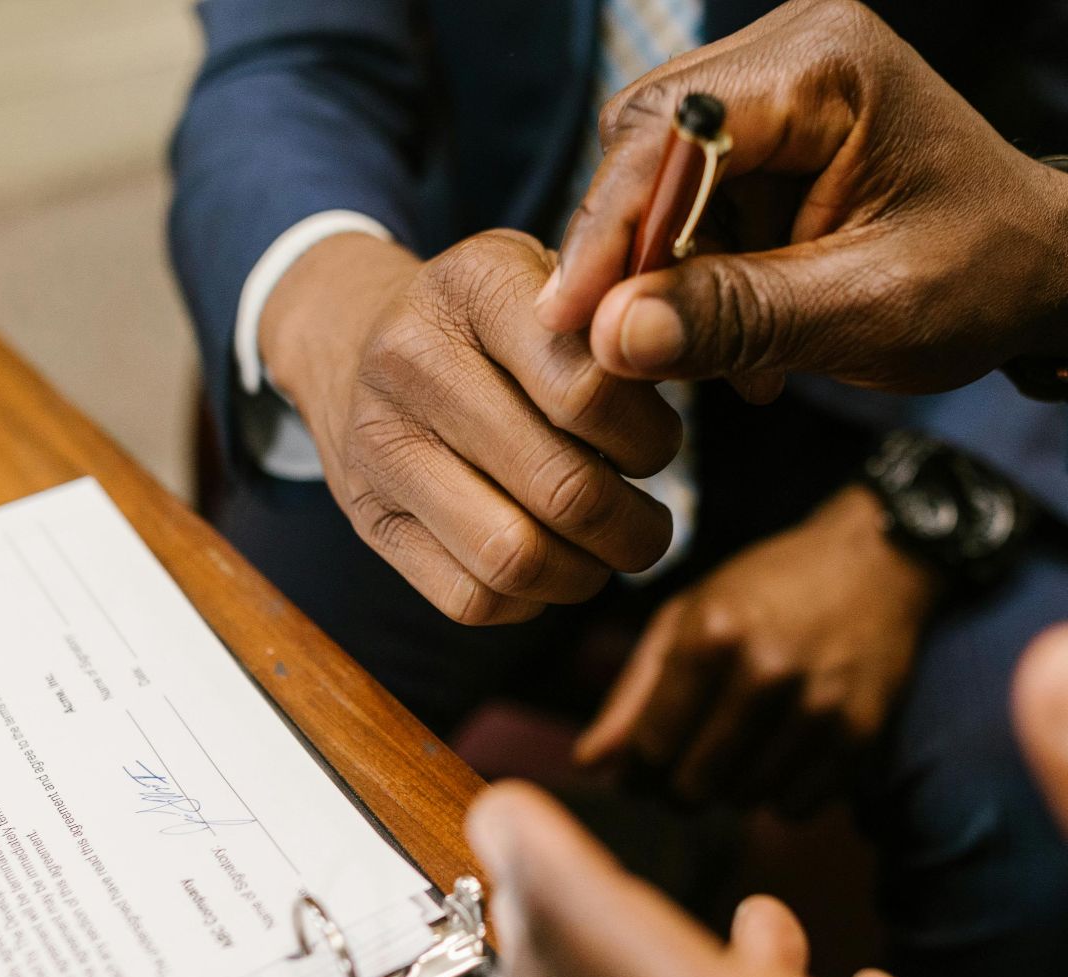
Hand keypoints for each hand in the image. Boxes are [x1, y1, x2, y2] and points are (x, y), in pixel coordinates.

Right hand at [261, 229, 681, 624]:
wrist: (360, 342)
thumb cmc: (501, 322)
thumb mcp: (562, 286)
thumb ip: (630, 321)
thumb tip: (707, 363)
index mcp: (477, 285)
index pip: (589, 393)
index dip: (649, 440)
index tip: (655, 444)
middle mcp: (412, 360)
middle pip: (564, 489)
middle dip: (634, 527)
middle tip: (650, 524)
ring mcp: (379, 445)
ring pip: (515, 558)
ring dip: (586, 573)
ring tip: (603, 550)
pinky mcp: (367, 517)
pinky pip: (472, 599)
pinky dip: (530, 600)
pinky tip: (547, 563)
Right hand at [534, 0, 1067, 395]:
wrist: (1050, 268)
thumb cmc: (987, 280)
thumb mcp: (869, 310)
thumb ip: (740, 318)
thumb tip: (611, 339)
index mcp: (828, 66)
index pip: (673, 131)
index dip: (610, 228)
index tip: (567, 320)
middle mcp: (794, 49)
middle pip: (647, 141)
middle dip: (632, 253)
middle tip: (617, 350)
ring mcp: (780, 83)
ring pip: (659, 174)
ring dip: (669, 270)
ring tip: (719, 355)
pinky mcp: (771, 128)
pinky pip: (694, 194)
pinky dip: (699, 268)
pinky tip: (739, 332)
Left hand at [575, 485, 933, 811]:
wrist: (874, 562)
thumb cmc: (764, 589)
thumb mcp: (687, 617)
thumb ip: (633, 693)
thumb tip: (588, 765)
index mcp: (710, 635)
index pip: (651, 749)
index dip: (637, 775)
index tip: (638, 775)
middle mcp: (764, 672)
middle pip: (695, 786)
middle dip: (680, 788)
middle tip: (687, 768)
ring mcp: (818, 705)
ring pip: (746, 801)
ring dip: (732, 790)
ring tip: (738, 750)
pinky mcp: (861, 732)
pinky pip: (798, 806)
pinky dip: (780, 795)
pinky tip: (780, 754)